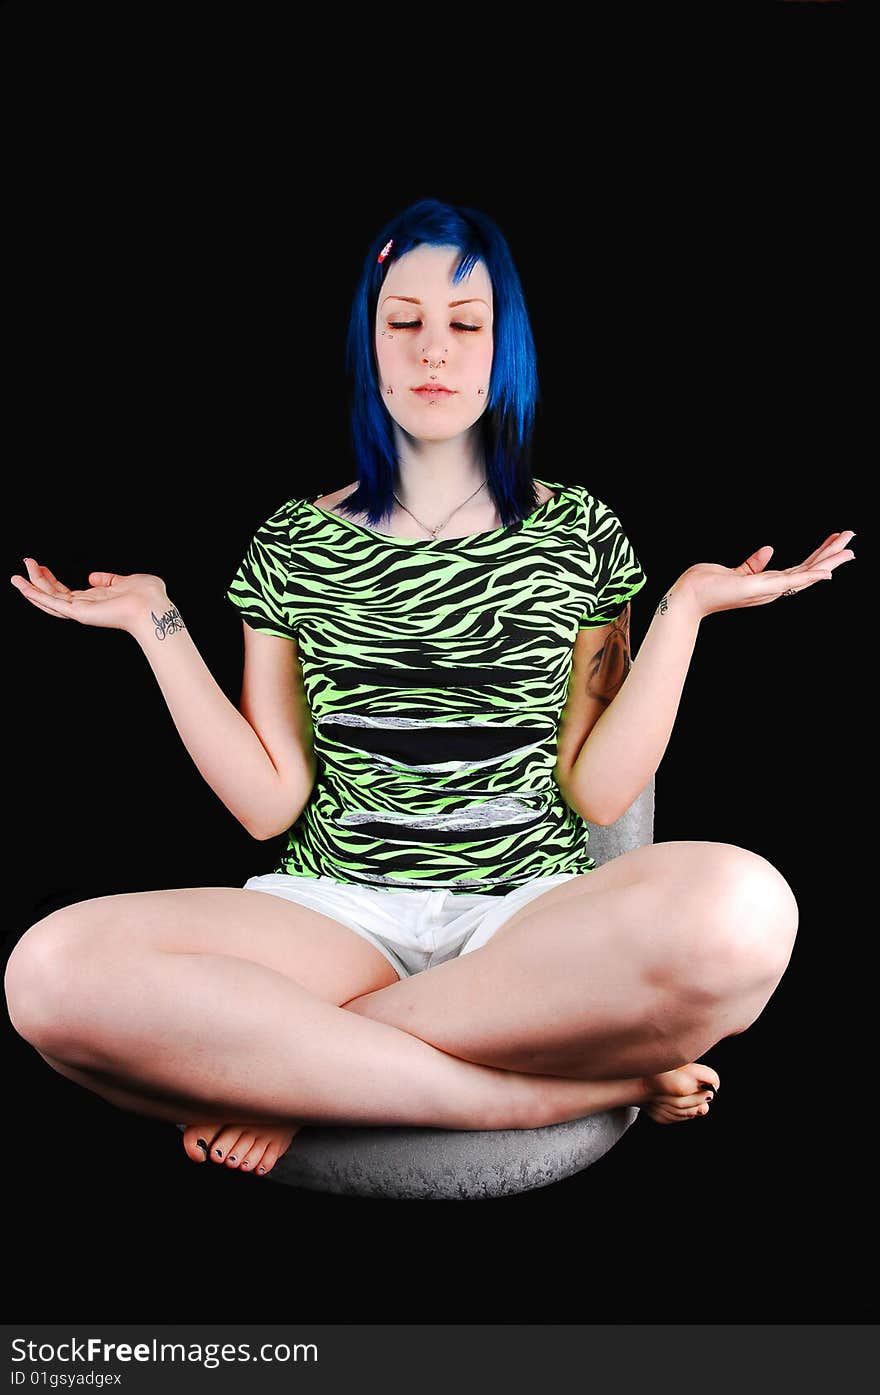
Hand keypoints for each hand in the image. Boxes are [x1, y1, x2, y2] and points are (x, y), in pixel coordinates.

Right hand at [9, 558, 169, 633]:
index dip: (50, 580)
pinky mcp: (79, 612)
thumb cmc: (148, 596)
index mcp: (94, 600)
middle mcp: (85, 607)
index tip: (40, 566)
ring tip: (15, 577)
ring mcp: (81, 611)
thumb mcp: (125, 580)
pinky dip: (35, 595)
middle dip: (37, 581)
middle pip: (53, 595)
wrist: (153, 606)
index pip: (65, 592)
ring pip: (48, 601)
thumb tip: (92, 576)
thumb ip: (109, 579)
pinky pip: (52, 603)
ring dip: (30, 589)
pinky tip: (23, 586)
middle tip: (25, 563)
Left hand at [676, 530, 855, 619]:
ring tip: (849, 550)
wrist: (688, 596)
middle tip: (852, 540)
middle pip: (809, 571)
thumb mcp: (735, 570)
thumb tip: (769, 549)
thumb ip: (753, 564)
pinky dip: (810, 577)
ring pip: (806, 575)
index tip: (836, 542)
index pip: (800, 569)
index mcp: (767, 583)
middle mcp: (771, 589)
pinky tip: (826, 571)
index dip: (820, 556)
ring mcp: (768, 590)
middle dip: (832, 556)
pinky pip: (791, 582)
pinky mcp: (760, 588)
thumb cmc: (706, 585)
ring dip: (829, 563)